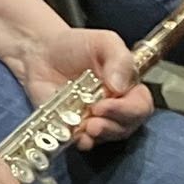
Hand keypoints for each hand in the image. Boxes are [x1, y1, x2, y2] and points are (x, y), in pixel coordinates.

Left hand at [9, 27, 153, 147]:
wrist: (42, 51)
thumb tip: (120, 86)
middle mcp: (115, 108)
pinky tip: (76, 135)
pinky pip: (83, 141)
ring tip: (86, 126)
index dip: (129, 110)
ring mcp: (95, 119)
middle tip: (96, 116)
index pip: (141, 106)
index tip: (108, 103)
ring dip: (99, 135)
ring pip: (106, 137)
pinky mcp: (74, 127)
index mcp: (128, 88)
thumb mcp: (104, 42)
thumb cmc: (76, 46)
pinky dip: (81, 141)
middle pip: (126, 126)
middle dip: (113, 125)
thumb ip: (119, 59)